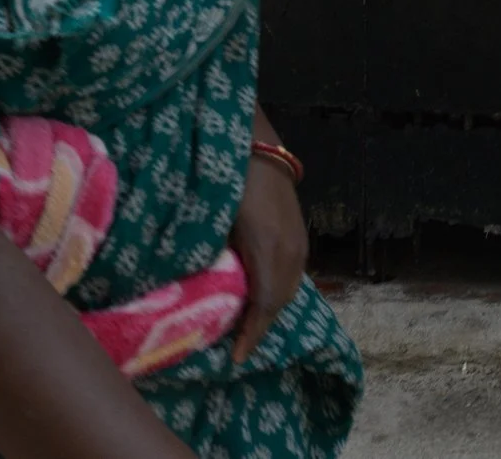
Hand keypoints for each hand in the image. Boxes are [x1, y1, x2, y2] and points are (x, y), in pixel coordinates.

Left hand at [227, 140, 307, 366]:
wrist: (255, 142)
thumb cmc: (225, 181)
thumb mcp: (213, 223)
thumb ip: (212, 259)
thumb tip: (200, 292)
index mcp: (268, 250)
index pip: (263, 306)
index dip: (250, 335)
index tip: (234, 359)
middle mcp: (291, 250)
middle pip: (279, 301)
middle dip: (260, 327)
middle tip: (237, 346)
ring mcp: (300, 239)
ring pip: (289, 287)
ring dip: (271, 309)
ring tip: (248, 324)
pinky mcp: (301, 230)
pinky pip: (293, 272)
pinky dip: (279, 290)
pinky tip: (263, 292)